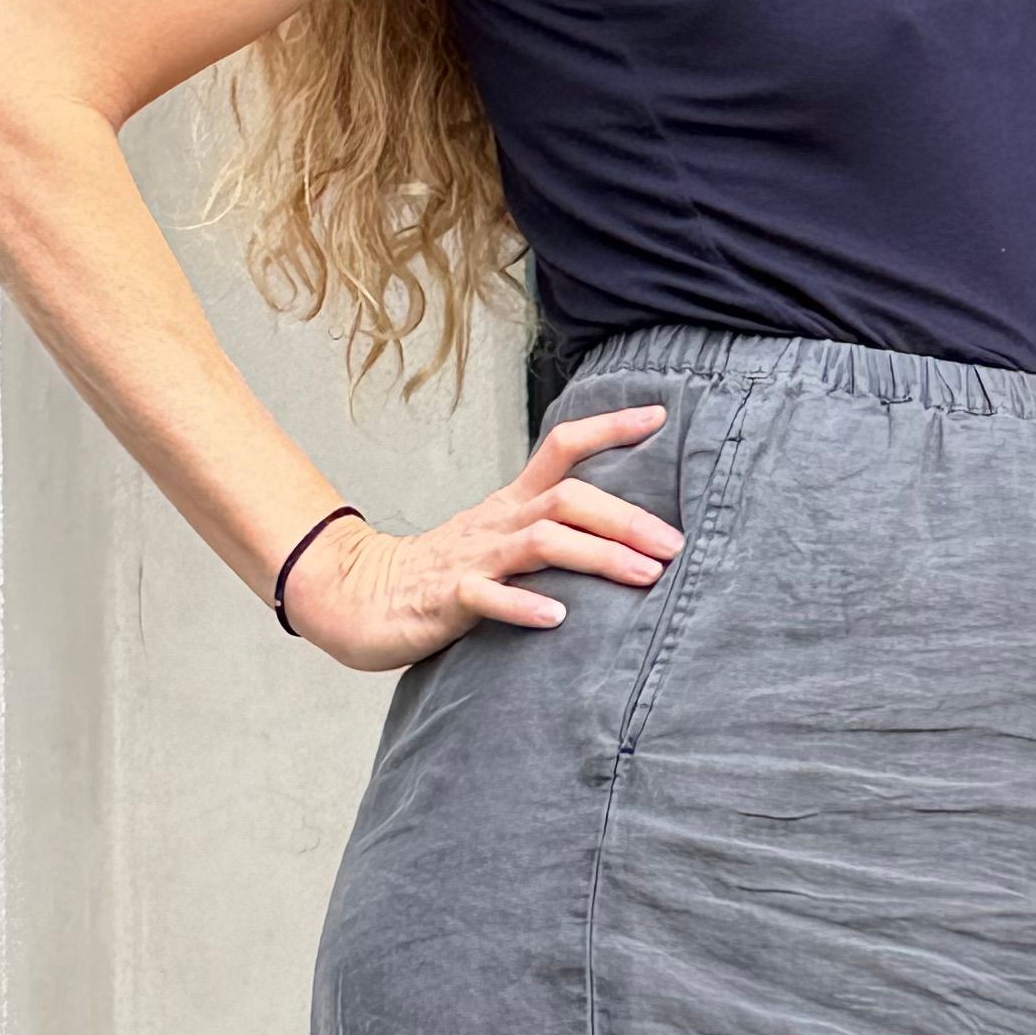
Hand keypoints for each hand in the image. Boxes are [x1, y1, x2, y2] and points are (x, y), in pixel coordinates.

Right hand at [283, 406, 683, 669]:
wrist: (361, 597)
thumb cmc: (444, 571)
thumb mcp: (503, 538)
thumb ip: (554, 528)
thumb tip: (627, 529)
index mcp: (512, 504)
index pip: (562, 448)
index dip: (609, 427)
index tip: (659, 415)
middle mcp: (498, 523)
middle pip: (567, 499)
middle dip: (625, 518)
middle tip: (674, 544)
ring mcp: (474, 559)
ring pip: (541, 543)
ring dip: (597, 557)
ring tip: (644, 576)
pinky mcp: (448, 599)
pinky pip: (487, 598)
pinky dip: (523, 606)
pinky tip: (558, 619)